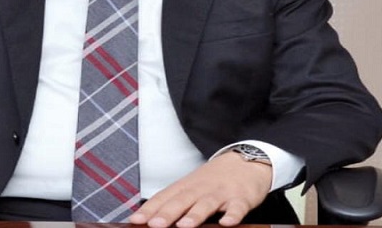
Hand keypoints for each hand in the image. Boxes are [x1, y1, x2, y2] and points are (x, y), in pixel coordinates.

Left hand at [129, 151, 271, 227]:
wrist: (246, 161)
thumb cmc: (214, 179)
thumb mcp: (192, 186)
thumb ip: (174, 201)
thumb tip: (151, 218)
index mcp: (186, 186)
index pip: (165, 197)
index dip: (150, 209)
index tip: (135, 220)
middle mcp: (201, 188)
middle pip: (182, 200)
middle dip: (167, 213)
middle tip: (154, 225)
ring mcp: (221, 193)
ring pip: (207, 204)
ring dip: (195, 215)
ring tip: (184, 226)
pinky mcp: (241, 198)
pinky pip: (237, 207)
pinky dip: (232, 215)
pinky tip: (227, 223)